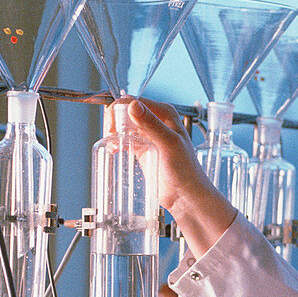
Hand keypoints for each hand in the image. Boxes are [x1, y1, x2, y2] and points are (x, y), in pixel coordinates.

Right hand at [115, 98, 237, 259]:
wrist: (186, 195)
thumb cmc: (185, 170)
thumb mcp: (168, 143)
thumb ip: (152, 124)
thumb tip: (133, 106)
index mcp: (165, 113)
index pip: (134, 101)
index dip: (119, 110)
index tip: (113, 127)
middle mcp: (156, 121)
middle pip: (126, 112)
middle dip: (114, 121)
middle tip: (111, 137)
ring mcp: (149, 136)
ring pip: (124, 126)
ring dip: (114, 133)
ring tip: (113, 146)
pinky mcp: (143, 149)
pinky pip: (126, 140)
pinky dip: (117, 142)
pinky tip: (115, 151)